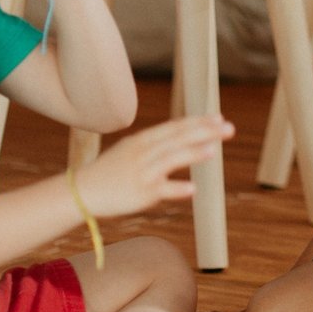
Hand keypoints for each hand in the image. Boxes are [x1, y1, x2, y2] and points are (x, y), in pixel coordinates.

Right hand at [76, 115, 234, 217]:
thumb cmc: (110, 171)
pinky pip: (161, 190)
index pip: (175, 127)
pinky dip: (177, 189)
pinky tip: (193, 189)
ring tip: (213, 150)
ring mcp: (143, 172)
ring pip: (170, 159)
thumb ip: (156, 144)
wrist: (83, 191)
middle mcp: (144, 152)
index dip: (198, 122)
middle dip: (204, 132)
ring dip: (192, 153)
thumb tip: (184, 139)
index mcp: (142, 140)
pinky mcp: (141, 193)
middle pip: (177, 139)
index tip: (218, 118)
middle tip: (229, 128)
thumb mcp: (131, 149)